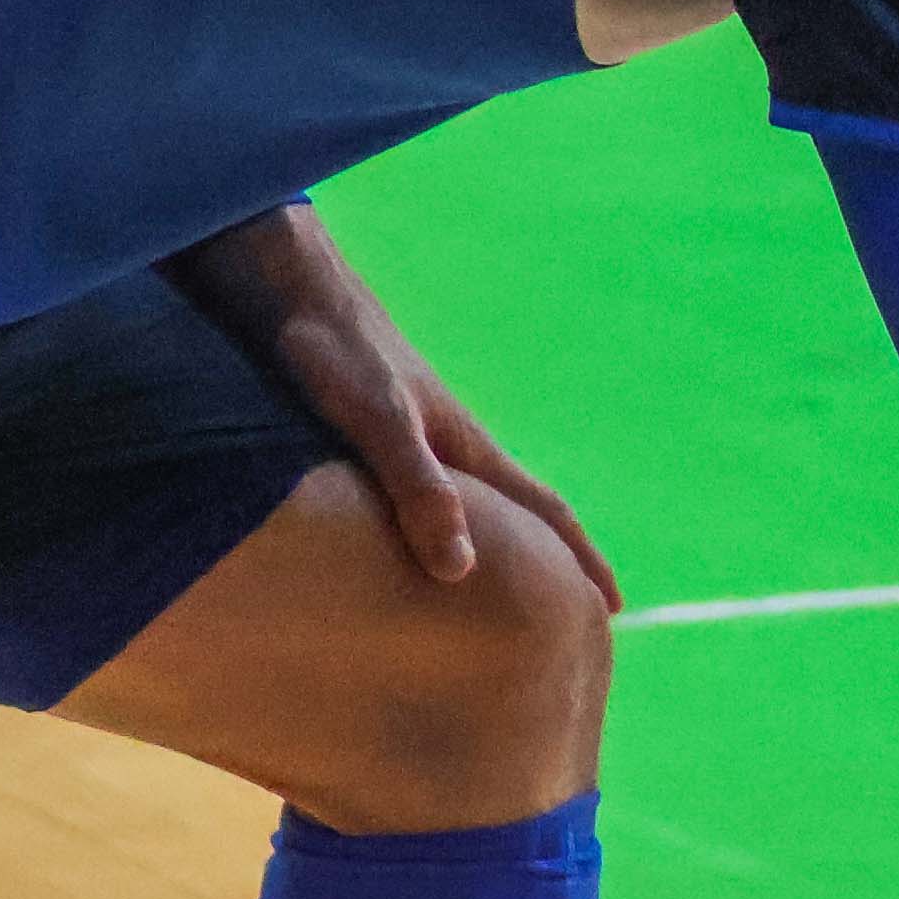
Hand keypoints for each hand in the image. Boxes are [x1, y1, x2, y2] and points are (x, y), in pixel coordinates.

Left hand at [172, 208, 620, 608]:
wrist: (285, 286)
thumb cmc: (333, 350)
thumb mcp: (379, 421)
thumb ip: (420, 490)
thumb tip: (463, 571)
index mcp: (466, 447)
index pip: (543, 510)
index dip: (580, 558)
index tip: (613, 606)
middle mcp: (448, 444)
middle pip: (516, 509)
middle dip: (548, 559)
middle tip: (568, 612)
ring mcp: (411, 437)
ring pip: (469, 504)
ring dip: (494, 544)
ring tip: (497, 589)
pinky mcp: (367, 434)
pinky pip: (420, 497)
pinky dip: (437, 529)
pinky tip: (409, 544)